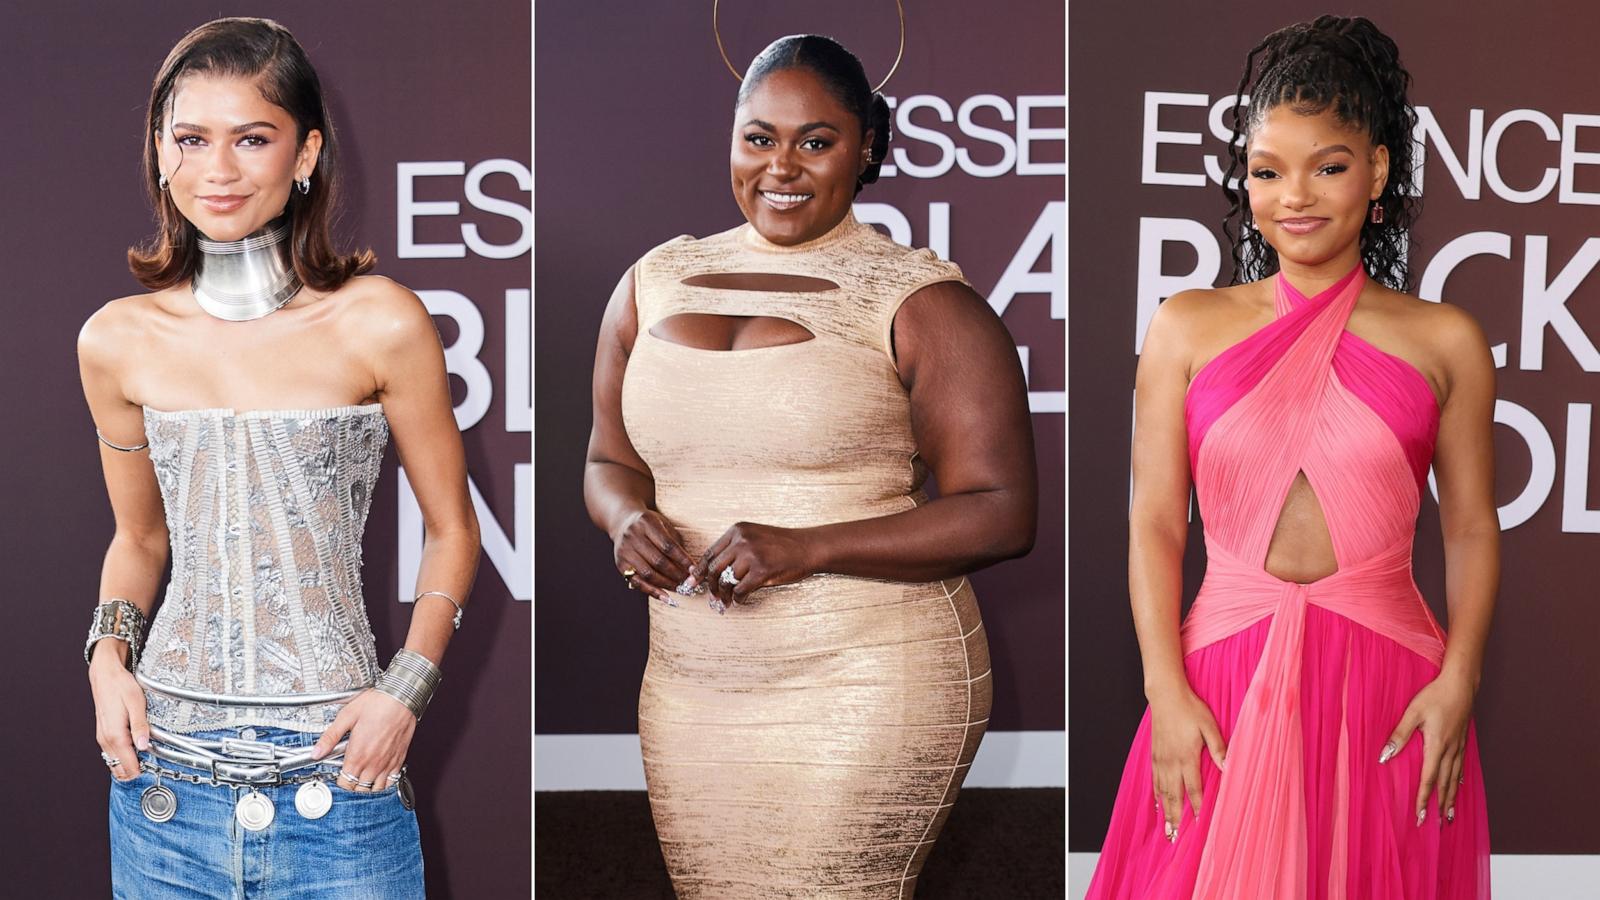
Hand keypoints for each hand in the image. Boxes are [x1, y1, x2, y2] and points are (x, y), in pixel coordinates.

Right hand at [89, 641, 148, 782]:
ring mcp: (102, 737)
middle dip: (134, 770)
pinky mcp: (103, 733)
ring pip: (113, 763)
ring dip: (128, 764)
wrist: (105, 675)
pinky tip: (135, 749)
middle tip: (152, 764)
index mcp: (115, 735)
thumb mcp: (137, 703)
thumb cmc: (121, 686)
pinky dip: (122, 756)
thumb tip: (144, 745)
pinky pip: (111, 753)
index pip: (128, 766)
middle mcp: (106, 740)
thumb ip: (140, 726)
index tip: (155, 768)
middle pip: (118, 769)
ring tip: (145, 757)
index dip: (141, 770)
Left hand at [312, 689, 416, 791]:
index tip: (336, 779)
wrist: (401, 698)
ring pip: (377, 790)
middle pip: (359, 790)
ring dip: (368, 789)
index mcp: (358, 755)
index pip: (345, 783)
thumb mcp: (346, 716)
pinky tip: (380, 778)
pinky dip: (385, 784)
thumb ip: (330, 736)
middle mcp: (373, 763)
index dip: (338, 784)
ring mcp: (387, 763)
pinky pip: (392, 781)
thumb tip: (316, 751)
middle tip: (348, 779)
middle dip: (351, 788)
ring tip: (362, 781)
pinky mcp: (399, 759)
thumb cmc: (377, 704)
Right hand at [612, 509, 694, 602]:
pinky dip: (652, 591)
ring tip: (680, 588)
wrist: (623, 523)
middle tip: (689, 582)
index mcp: (646, 523)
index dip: (683, 559)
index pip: (668, 545)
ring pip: (648, 573)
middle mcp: (633, 536)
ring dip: (667, 584)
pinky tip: (665, 597)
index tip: (694, 570)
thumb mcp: (663, 525)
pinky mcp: (620, 564)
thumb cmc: (649, 525)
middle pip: (658, 561)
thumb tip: (690, 567)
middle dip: (676, 574)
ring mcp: (625, 551)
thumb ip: (675, 543)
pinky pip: (637, 582)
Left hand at [698, 522, 815, 607]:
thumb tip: (713, 571)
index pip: (710, 552)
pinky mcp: (762, 571)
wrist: (808, 547)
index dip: (700, 570)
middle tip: (713, 597)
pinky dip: (738, 599)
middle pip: (714, 568)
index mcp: (737, 530)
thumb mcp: (755, 537)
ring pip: (726, 581)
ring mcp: (752, 555)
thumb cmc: (782, 545)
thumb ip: (735, 549)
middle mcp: (742, 540)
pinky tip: (741, 600)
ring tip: (727, 602)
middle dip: (711, 587)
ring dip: (724, 595)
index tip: (692, 582)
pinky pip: (740, 590)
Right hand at [1147, 684, 1226, 842]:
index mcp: (1186, 757)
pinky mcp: (1154, 754)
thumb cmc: (1190, 708)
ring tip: (1166, 828)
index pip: (1194, 789)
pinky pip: (1154, 780)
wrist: (1165, 694)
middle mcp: (1171, 762)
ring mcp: (1160, 759)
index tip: (1200, 825)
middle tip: (1174, 838)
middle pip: (1174, 796)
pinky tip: (1157, 804)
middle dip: (1175, 818)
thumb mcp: (1209, 726)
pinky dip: (1156, 795)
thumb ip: (1218, 748)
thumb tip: (1230, 767)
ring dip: (1164, 811)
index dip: (1198, 808)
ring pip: (1162, 791)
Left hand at [1381, 671, 1474, 824]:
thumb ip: (1399, 735)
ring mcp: (1458, 746)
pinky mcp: (1462, 740)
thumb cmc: (1435, 696)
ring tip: (1449, 814)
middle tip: (1437, 825)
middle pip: (1445, 785)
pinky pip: (1461, 767)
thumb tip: (1384, 755)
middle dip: (1439, 805)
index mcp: (1436, 746)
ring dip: (1451, 798)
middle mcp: (1450, 751)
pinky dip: (1458, 780)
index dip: (1423, 799)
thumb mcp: (1412, 713)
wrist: (1461, 684)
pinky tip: (1457, 786)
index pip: (1428, 779)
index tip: (1420, 816)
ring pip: (1455, 778)